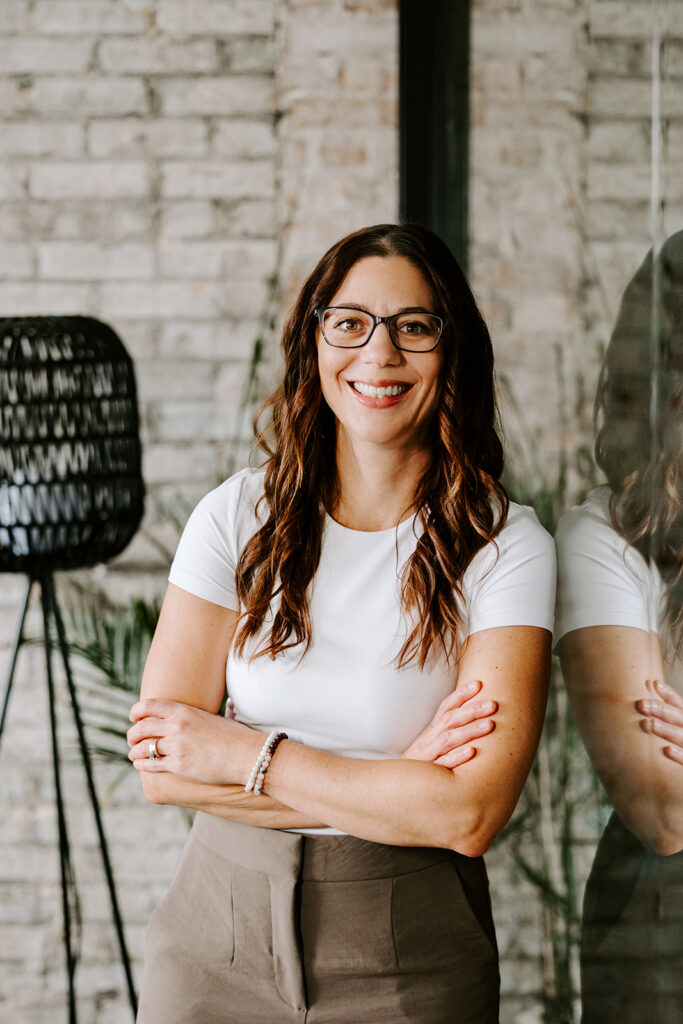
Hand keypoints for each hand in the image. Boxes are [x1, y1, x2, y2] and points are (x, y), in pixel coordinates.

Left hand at [127, 697, 261, 784]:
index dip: (136, 711)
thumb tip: (181, 718)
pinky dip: (141, 764)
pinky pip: (151, 764)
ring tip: (134, 754)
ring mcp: (177, 746)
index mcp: (185, 711)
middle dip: (132, 734)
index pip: (149, 705)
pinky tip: (140, 764)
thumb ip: (191, 717)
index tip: (133, 717)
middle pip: (141, 727)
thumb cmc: (233, 736)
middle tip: (132, 739)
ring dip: (134, 751)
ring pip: (143, 747)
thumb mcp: (209, 718)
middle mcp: (177, 726)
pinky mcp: (179, 765)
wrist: (247, 754)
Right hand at [400, 679, 496, 768]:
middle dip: (472, 710)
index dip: (461, 694)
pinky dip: (457, 757)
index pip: (446, 707)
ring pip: (448, 739)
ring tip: (490, 725)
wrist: (397, 787)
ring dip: (469, 731)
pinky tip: (472, 752)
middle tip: (493, 704)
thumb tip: (472, 716)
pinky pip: (443, 764)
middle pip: (450, 719)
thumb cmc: (421, 764)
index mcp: (432, 730)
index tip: (478, 684)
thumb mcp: (431, 743)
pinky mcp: (429, 774)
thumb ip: (448, 730)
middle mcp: (429, 739)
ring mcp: (428, 755)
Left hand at [637, 680, 682, 764]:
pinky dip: (679, 755)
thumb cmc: (677, 747)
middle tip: (640, 705)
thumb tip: (640, 698)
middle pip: (678, 717)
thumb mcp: (674, 729)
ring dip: (665, 730)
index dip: (668, 694)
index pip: (678, 704)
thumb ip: (662, 719)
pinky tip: (667, 751)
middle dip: (660, 710)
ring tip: (647, 724)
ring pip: (682, 736)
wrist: (681, 782)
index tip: (654, 684)